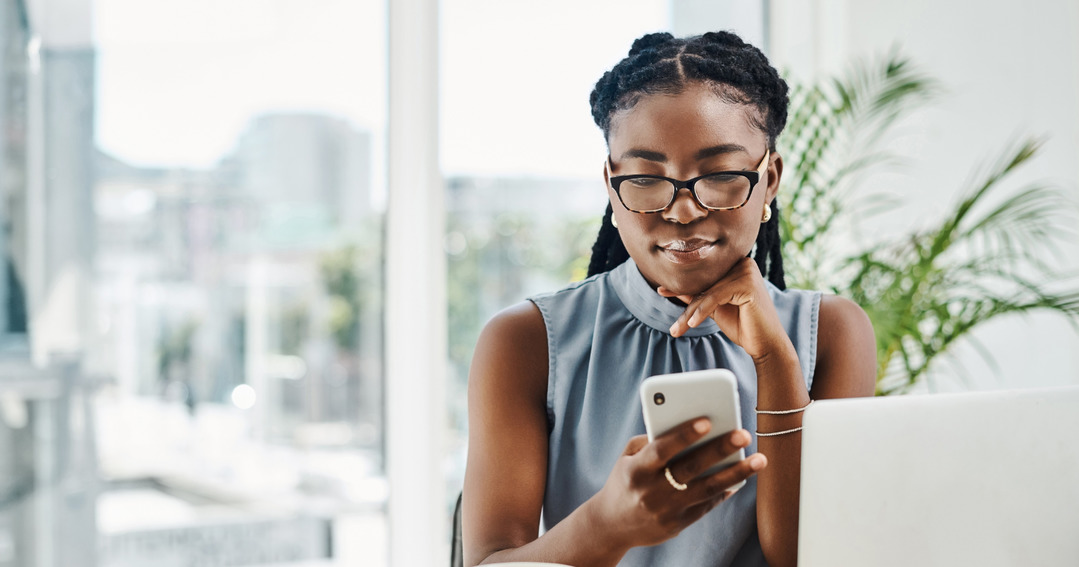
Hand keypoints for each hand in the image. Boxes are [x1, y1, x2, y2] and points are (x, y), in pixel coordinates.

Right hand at [585, 418, 765, 551]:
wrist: (611, 525)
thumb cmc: (625, 480)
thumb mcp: (628, 457)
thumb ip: (652, 441)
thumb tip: (691, 427)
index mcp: (636, 470)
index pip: (662, 449)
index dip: (683, 435)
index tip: (707, 420)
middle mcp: (651, 492)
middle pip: (690, 468)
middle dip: (719, 449)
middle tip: (743, 433)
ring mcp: (666, 511)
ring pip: (707, 489)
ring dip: (736, 473)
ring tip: (759, 459)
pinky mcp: (677, 525)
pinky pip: (706, 505)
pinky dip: (724, 490)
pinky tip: (741, 478)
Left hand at [659, 258, 790, 360]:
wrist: (765, 344)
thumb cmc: (743, 325)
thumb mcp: (714, 307)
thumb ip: (696, 295)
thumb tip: (668, 287)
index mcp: (736, 264)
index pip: (704, 275)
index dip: (683, 285)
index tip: (661, 292)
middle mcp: (743, 262)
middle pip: (705, 283)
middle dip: (685, 302)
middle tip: (670, 320)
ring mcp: (747, 270)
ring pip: (708, 291)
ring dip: (690, 312)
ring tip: (677, 329)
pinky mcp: (748, 283)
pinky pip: (715, 296)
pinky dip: (701, 311)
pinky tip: (692, 324)